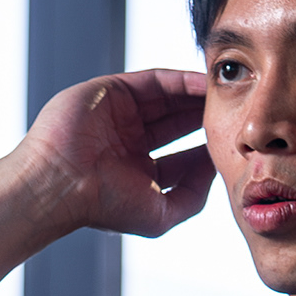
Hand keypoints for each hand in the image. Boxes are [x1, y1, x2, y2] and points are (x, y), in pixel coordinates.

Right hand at [16, 68, 217, 238]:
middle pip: (178, 123)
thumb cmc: (102, 205)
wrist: (60, 184)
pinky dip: (180, 81)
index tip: (233, 145)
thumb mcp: (160, 214)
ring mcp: (120, 115)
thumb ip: (192, 196)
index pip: (182, 156)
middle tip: (235, 113)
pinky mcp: (111, 91)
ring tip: (224, 94)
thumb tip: (213, 167)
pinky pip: (155, 81)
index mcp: (138, 171)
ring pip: (169, 99)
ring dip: (196, 96)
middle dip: (204, 117)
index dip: (207, 149)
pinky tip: (203, 84)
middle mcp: (129, 141)